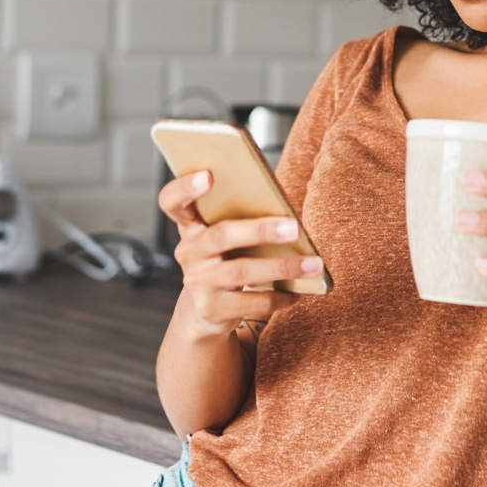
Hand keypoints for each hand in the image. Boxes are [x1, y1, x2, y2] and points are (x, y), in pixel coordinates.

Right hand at [158, 171, 321, 338]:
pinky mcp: (211, 309)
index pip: (172, 202)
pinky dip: (278, 297)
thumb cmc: (227, 261)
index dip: (185, 187)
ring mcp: (197, 282)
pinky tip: (297, 292)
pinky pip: (251, 302)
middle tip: (295, 227)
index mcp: (191, 226)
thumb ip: (243, 222)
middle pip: (221, 235)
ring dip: (282, 267)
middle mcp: (189, 252)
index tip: (208, 174)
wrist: (206, 312)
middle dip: (261, 230)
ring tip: (314, 264)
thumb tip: (289, 217)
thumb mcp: (227, 240)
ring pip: (241, 271)